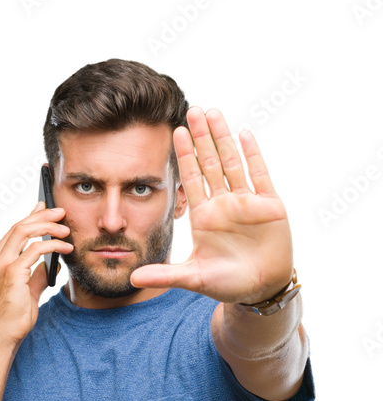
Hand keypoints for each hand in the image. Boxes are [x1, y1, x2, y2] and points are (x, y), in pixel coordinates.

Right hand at [0, 200, 72, 343]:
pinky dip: (53, 245)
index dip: (29, 218)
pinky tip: (65, 248)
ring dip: (48, 226)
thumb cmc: (13, 319)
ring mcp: (0, 265)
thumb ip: (37, 276)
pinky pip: (35, 249)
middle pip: (18, 226)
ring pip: (24, 231)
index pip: (12, 233)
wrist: (2, 337)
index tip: (44, 209)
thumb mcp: (28, 293)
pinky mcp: (12, 273)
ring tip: (66, 228)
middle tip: (60, 212)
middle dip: (41, 216)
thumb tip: (53, 264)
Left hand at [130, 107, 293, 304]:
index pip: (192, 179)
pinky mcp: (269, 206)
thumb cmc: (228, 284)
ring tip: (214, 112)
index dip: (184, 155)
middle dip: (201, 137)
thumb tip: (131, 279)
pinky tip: (244, 134)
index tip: (175, 131)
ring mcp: (246, 202)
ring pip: (233, 163)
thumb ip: (165, 274)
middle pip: (210, 163)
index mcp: (204, 217)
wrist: (261, 290)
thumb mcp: (194, 278)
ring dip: (224, 138)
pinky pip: (260, 175)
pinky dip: (252, 155)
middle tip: (192, 110)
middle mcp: (224, 204)